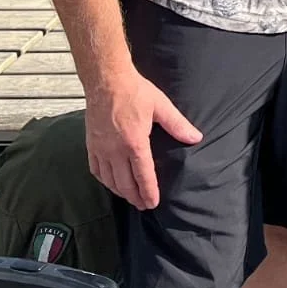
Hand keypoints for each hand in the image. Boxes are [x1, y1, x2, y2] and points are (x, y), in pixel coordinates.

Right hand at [84, 67, 201, 209]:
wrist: (106, 81)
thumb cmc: (135, 92)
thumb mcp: (161, 106)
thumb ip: (178, 125)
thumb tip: (195, 137)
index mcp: (135, 142)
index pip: (143, 175)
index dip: (148, 191)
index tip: (153, 203)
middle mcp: (115, 150)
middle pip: (125, 183)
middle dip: (135, 197)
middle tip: (144, 206)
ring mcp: (101, 149)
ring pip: (109, 180)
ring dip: (120, 192)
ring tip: (130, 198)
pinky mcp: (91, 145)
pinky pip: (96, 170)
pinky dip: (104, 181)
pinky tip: (111, 183)